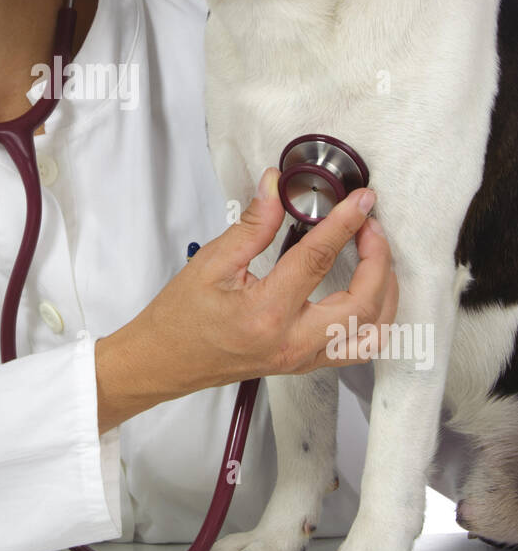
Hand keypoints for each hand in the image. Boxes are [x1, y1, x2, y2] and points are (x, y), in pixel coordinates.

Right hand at [106, 169, 397, 403]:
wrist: (165, 361)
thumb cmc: (181, 317)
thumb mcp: (210, 262)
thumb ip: (252, 224)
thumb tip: (276, 186)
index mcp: (266, 313)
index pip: (318, 260)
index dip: (345, 223)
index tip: (361, 200)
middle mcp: (292, 342)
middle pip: (362, 303)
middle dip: (378, 259)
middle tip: (370, 225)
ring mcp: (303, 358)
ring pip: (371, 334)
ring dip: (385, 293)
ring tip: (377, 257)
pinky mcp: (305, 364)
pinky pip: (358, 348)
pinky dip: (375, 318)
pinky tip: (370, 291)